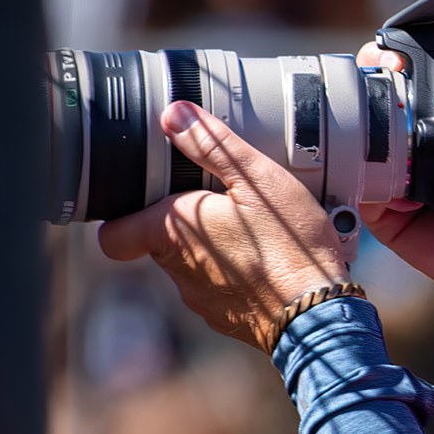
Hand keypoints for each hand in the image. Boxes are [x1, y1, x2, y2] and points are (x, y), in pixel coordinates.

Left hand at [97, 102, 350, 349]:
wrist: (319, 312)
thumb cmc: (289, 244)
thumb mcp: (257, 179)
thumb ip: (212, 144)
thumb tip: (174, 115)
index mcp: (172, 231)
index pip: (114, 236)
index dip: (123, 219)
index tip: (146, 202)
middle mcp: (178, 269)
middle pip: (160, 243)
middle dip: (184, 224)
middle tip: (220, 205)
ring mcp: (200, 299)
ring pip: (191, 267)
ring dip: (212, 251)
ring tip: (252, 235)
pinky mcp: (224, 318)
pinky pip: (219, 292)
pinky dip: (235, 278)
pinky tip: (266, 265)